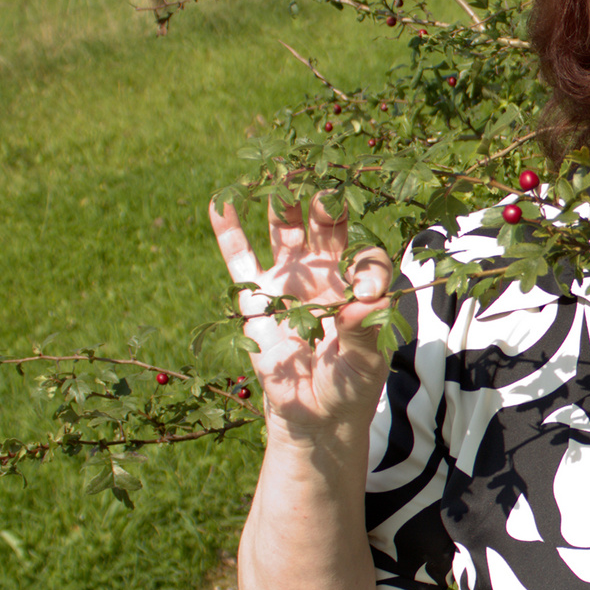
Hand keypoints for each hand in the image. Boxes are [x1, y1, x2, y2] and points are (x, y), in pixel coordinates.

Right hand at [209, 194, 392, 443]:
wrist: (313, 413)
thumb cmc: (348, 384)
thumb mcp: (363, 362)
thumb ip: (364, 329)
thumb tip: (367, 300)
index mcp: (358, 283)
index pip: (367, 258)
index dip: (367, 266)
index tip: (366, 289)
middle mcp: (325, 271)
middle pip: (327, 227)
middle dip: (327, 206)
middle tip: (325, 191)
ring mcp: (288, 279)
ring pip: (285, 231)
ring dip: (282, 205)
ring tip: (279, 176)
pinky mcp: (254, 296)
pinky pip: (240, 259)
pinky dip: (230, 231)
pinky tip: (221, 203)